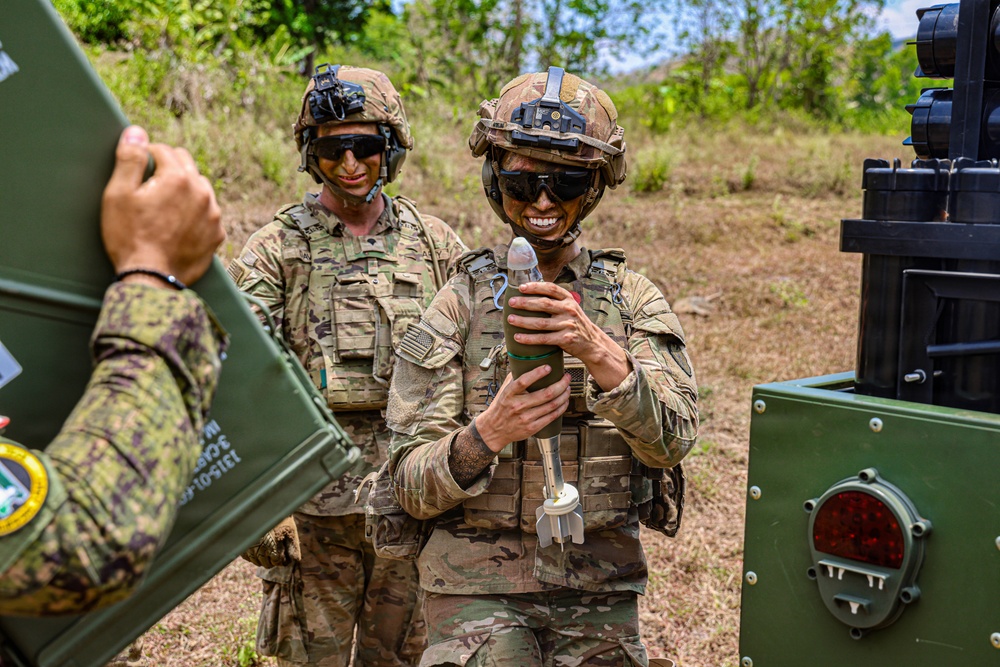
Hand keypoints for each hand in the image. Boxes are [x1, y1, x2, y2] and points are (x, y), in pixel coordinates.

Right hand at [101, 125, 224, 287]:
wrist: (151, 278)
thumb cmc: (129, 236)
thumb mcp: (118, 194)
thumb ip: (129, 159)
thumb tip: (136, 131)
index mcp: (178, 178)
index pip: (163, 150)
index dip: (146, 155)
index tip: (136, 168)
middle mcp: (202, 192)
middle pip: (186, 164)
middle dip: (168, 166)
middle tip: (149, 183)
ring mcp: (213, 214)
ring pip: (200, 187)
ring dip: (184, 188)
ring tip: (164, 203)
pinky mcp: (217, 234)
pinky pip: (208, 212)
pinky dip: (195, 211)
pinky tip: (178, 222)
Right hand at [241, 516, 300, 567]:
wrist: (265, 508)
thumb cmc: (280, 519)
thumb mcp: (290, 531)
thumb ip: (292, 546)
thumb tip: (295, 559)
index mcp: (273, 547)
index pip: (276, 562)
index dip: (280, 561)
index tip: (281, 559)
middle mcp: (260, 549)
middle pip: (266, 564)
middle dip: (271, 562)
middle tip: (274, 558)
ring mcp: (250, 547)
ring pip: (256, 561)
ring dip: (262, 560)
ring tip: (266, 555)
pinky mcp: (243, 544)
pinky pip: (247, 557)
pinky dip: (252, 557)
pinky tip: (256, 551)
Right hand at [475, 365, 570, 451]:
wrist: (494, 430)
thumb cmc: (500, 408)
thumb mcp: (504, 390)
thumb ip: (515, 377)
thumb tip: (526, 362)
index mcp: (510, 394)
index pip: (523, 381)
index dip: (538, 373)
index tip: (548, 367)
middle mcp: (518, 405)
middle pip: (546, 394)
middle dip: (561, 384)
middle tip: (566, 378)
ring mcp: (526, 417)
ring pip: (552, 405)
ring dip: (564, 395)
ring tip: (568, 388)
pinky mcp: (533, 427)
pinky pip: (552, 416)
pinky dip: (562, 407)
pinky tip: (564, 401)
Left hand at [506, 282, 630, 390]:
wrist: (592, 342)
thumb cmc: (576, 324)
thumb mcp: (570, 308)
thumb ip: (556, 302)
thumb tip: (530, 294)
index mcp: (569, 299)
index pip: (551, 288)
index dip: (535, 286)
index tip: (521, 287)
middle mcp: (569, 310)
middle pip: (543, 304)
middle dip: (525, 303)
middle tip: (511, 303)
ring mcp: (567, 324)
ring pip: (541, 322)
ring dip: (523, 321)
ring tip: (510, 319)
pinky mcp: (565, 339)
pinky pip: (543, 339)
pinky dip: (529, 339)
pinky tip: (518, 337)